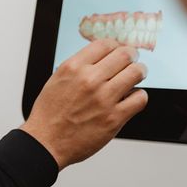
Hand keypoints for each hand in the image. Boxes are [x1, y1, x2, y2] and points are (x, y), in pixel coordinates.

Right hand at [21, 39, 147, 168]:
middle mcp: (89, 79)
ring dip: (139, 72)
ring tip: (136, 76)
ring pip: (136, 73)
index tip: (119, 50)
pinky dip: (139, 96)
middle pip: (125, 55)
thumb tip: (101, 58)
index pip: (105, 44)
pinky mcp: (114, 118)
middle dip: (132, 56)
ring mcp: (103, 99)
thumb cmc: (49, 114)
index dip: (116, 45)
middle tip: (133, 61)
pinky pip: (140, 98)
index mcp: (73, 67)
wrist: (46, 142)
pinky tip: (132, 98)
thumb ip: (79, 67)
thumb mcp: (57, 80)